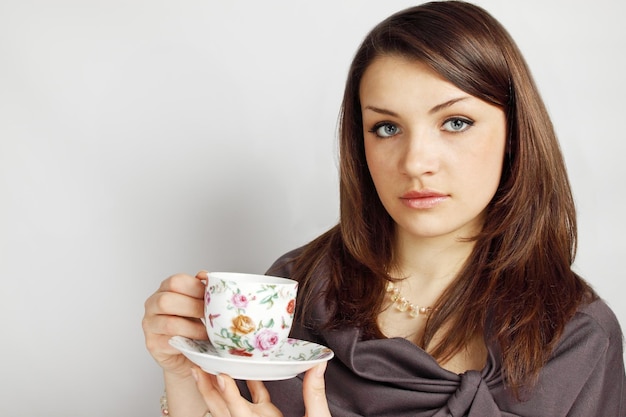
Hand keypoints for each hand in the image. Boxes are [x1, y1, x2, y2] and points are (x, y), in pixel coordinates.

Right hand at [142, 270, 207, 376]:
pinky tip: (198, 343)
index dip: (196, 288)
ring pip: (170, 323)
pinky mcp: (153, 344)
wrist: (187, 352)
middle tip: (210, 315)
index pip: (176, 281)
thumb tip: (204, 275)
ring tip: (208, 332)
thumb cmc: (193, 323)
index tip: (211, 297)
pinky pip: (170, 342)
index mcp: (164, 289)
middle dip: (193, 307)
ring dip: (194, 328)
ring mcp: (150, 325)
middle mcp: (152, 304)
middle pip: (166, 301)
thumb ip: (201, 289)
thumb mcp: (198, 303)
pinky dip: (188, 342)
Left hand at [192, 362, 331, 416]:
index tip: (221, 377)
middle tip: (196, 369)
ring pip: (230, 407)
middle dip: (208, 391)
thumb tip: (318, 366)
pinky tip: (242, 370)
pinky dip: (244, 386)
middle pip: (223, 411)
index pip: (241, 413)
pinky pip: (250, 401)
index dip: (229, 394)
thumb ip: (314, 394)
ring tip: (206, 368)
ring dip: (217, 388)